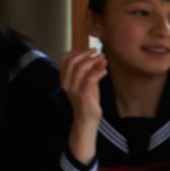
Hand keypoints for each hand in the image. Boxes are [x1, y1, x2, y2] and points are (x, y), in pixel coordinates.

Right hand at [59, 48, 107, 163]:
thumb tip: (101, 57)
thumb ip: (92, 71)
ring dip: (93, 60)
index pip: (64, 60)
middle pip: (72, 61)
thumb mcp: (88, 83)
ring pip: (81, 67)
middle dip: (85, 53)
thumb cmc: (87, 102)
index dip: (76, 52)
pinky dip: (98, 72)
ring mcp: (74, 89)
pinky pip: (90, 78)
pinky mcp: (83, 94)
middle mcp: (67, 83)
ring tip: (103, 59)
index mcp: (64, 79)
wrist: (86, 120)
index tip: (88, 51)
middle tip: (97, 51)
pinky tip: (105, 71)